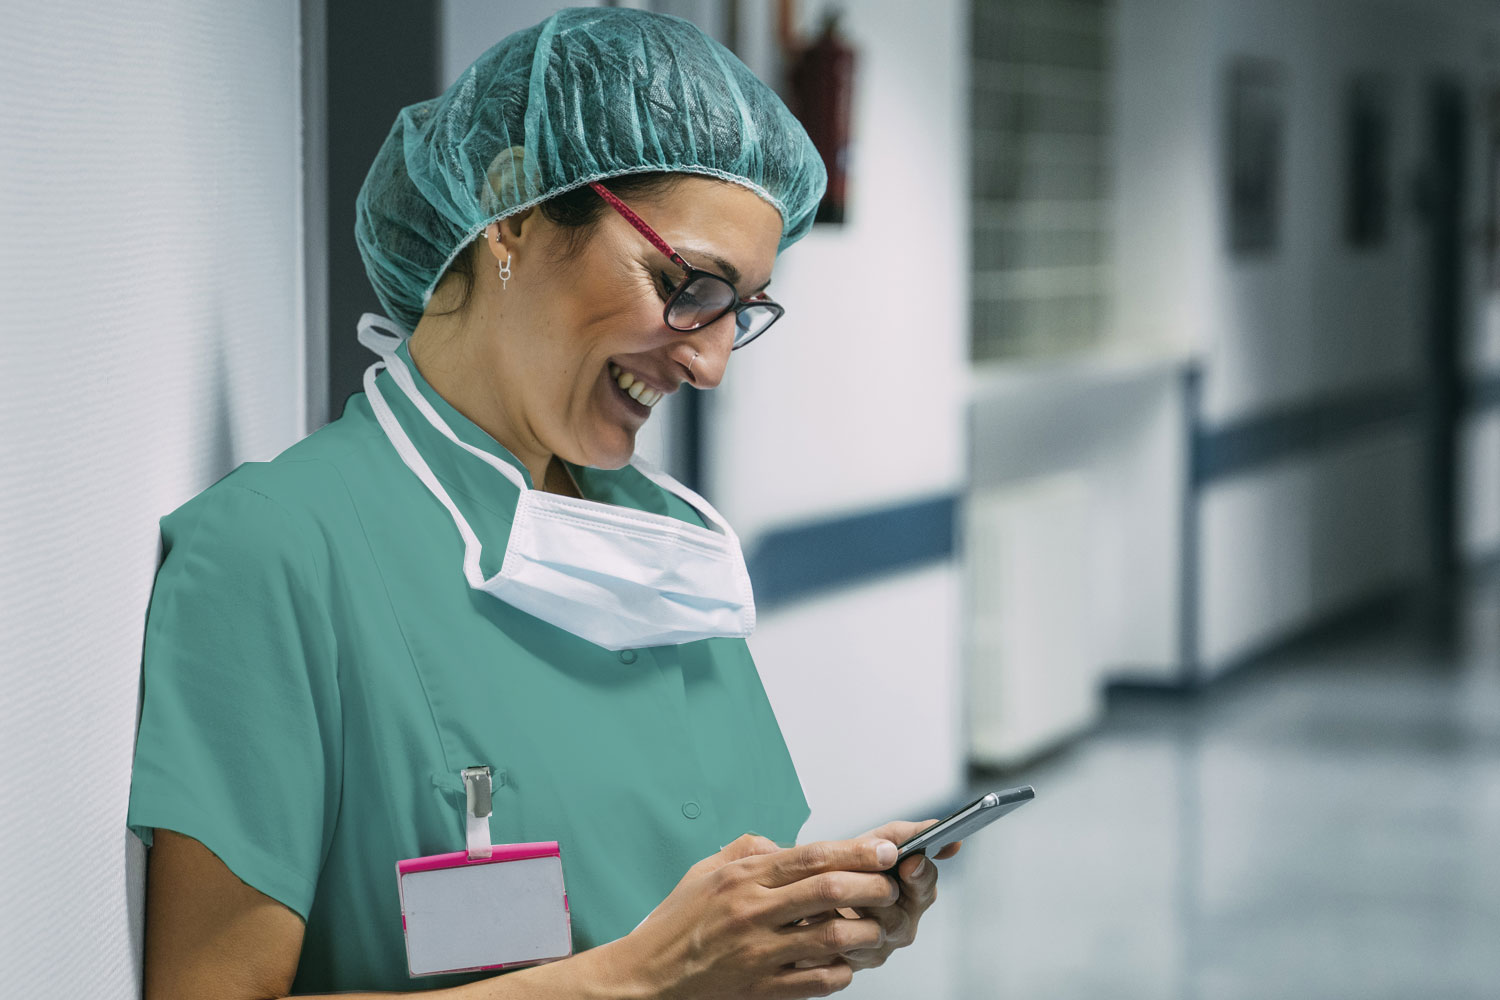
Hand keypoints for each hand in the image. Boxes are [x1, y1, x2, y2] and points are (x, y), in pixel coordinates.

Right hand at [618, 832, 905, 999]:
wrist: (648, 978)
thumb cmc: (676, 925)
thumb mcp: (704, 873)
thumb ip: (745, 850)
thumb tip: (782, 843)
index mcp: (742, 877)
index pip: (812, 856)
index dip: (856, 852)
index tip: (886, 851)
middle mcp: (753, 911)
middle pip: (829, 889)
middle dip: (872, 885)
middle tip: (890, 886)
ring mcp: (760, 952)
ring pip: (832, 936)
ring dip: (865, 930)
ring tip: (874, 927)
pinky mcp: (763, 989)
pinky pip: (819, 980)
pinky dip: (842, 970)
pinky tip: (845, 962)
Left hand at [790, 819, 960, 971]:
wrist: (810, 893)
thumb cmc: (850, 867)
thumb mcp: (875, 843)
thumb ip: (907, 835)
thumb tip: (944, 831)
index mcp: (913, 893)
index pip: (926, 886)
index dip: (921, 875)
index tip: (911, 862)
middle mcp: (902, 924)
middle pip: (902, 916)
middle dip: (883, 894)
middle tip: (871, 878)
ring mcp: (879, 946)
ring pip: (875, 933)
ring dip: (856, 910)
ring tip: (838, 892)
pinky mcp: (854, 962)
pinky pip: (848, 950)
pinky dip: (834, 928)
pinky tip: (819, 912)